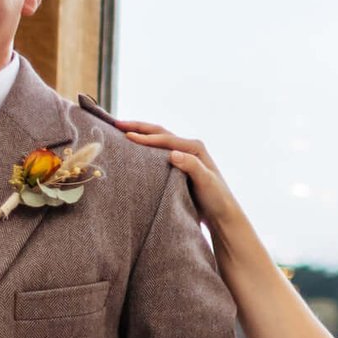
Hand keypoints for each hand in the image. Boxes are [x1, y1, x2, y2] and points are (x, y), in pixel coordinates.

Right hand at [112, 119, 246, 231]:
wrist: (222, 214)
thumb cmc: (216, 198)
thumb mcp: (206, 182)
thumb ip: (192, 167)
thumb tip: (173, 153)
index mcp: (195, 148)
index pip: (165, 139)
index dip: (145, 137)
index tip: (126, 136)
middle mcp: (189, 148)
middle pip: (159, 133)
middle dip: (138, 127)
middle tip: (115, 124)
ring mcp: (183, 156)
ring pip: (157, 140)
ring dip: (140, 134)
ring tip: (119, 131)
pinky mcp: (178, 166)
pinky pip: (157, 153)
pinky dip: (144, 148)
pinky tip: (132, 149)